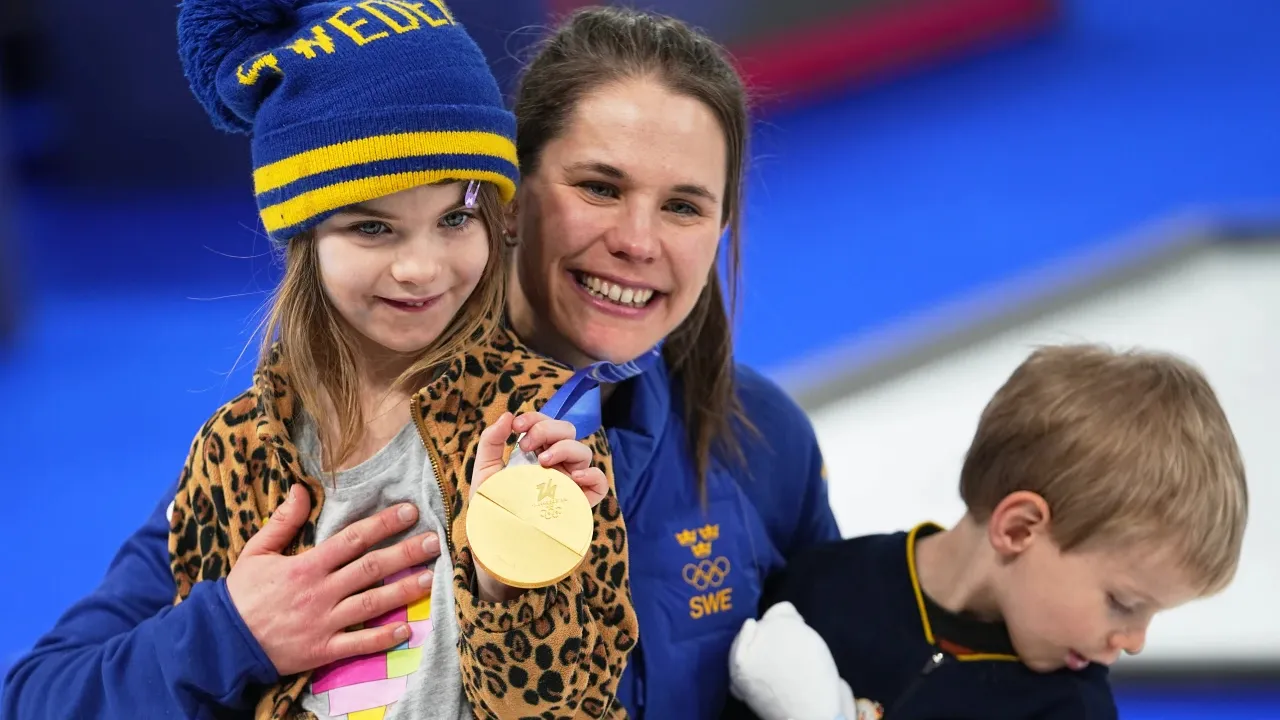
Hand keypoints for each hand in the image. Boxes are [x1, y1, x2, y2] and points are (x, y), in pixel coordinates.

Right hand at [225, 484, 441, 676]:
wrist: (221, 641)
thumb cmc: (241, 594)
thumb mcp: (256, 552)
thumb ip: (282, 522)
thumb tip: (301, 489)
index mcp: (307, 565)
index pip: (353, 539)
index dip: (384, 524)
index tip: (410, 512)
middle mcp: (321, 591)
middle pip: (371, 567)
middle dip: (405, 553)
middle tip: (435, 542)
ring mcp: (324, 622)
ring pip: (371, 603)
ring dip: (403, 591)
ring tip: (429, 579)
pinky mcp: (323, 649)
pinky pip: (358, 643)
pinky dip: (382, 638)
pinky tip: (406, 629)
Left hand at [469, 412, 608, 601]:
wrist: (495, 544)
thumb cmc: (491, 508)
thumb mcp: (484, 472)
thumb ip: (491, 442)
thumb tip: (507, 416)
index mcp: (537, 453)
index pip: (546, 424)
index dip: (536, 418)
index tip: (517, 426)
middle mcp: (557, 465)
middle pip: (568, 431)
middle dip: (548, 429)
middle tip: (528, 444)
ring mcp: (570, 483)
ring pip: (584, 452)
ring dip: (565, 448)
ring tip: (544, 462)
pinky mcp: (580, 504)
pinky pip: (600, 484)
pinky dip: (592, 476)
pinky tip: (573, 479)